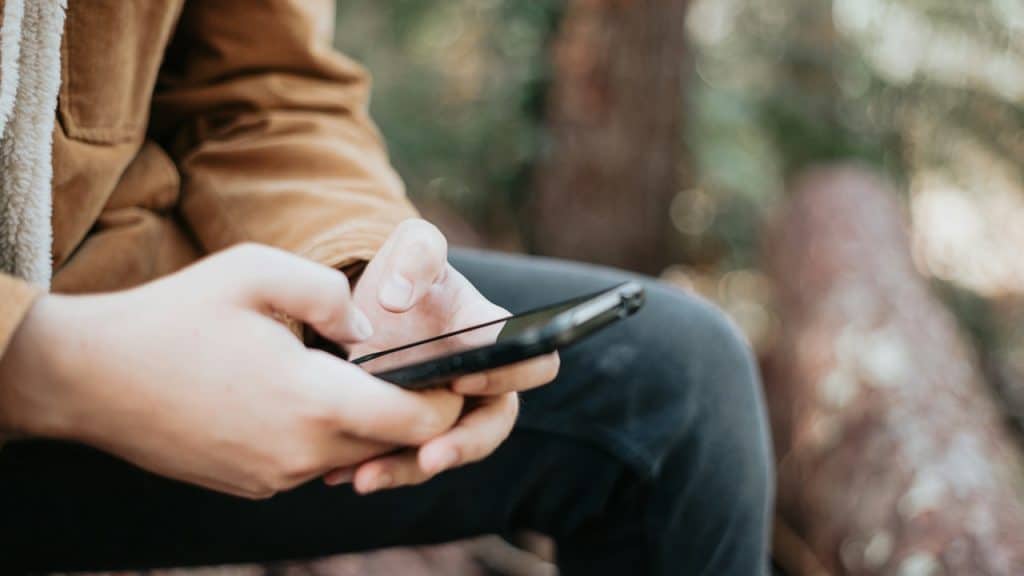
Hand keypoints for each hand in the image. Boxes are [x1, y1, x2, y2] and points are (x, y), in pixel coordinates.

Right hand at [0, 244, 462, 498]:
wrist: (90, 378)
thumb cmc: (174, 316)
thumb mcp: (257, 271)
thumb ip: (332, 293)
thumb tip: (371, 331)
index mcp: (312, 401)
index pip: (416, 420)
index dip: (446, 398)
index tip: (455, 370)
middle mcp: (301, 453)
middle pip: (391, 443)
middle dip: (413, 411)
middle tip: (412, 367)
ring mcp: (275, 478)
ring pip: (354, 456)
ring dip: (368, 422)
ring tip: (358, 375)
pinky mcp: (253, 486)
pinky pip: (313, 464)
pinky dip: (327, 436)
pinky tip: (305, 396)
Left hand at [331, 219, 559, 492]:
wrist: (364, 304)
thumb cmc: (404, 273)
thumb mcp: (411, 246)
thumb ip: (416, 255)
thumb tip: (396, 299)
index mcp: (494, 334)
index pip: (534, 361)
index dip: (508, 375)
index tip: (461, 380)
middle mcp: (481, 380)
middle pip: (495, 424)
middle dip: (465, 445)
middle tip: (430, 458)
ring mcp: (447, 411)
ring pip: (446, 452)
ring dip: (409, 470)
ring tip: (367, 478)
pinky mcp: (412, 432)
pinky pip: (406, 460)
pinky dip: (376, 469)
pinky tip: (340, 475)